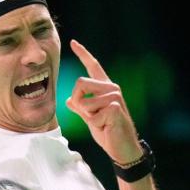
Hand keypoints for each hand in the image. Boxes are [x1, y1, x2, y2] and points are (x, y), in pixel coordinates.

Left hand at [64, 39, 141, 163]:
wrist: (122, 148)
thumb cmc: (108, 132)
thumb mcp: (90, 119)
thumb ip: (80, 108)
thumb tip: (67, 100)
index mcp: (105, 88)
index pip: (93, 66)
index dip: (83, 53)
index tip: (73, 42)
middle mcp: (111, 88)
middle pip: (79, 83)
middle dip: (77, 101)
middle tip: (89, 116)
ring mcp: (114, 96)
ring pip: (83, 100)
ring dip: (87, 116)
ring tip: (102, 122)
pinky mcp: (114, 107)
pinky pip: (90, 114)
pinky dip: (94, 124)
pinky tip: (107, 126)